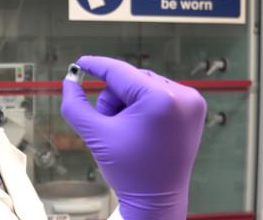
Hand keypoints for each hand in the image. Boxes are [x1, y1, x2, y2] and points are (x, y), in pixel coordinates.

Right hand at [61, 56, 205, 219]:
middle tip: (109, 124)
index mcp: (160, 100)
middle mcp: (182, 96)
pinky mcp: (194, 109)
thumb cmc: (130, 171)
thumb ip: (75, 106)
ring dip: (127, 103)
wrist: (157, 200)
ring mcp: (192, 102)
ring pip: (144, 85)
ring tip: (126, 131)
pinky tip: (141, 129)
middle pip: (131, 80)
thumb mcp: (95, 135)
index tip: (81, 63)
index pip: (120, 72)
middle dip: (114, 99)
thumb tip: (68, 82)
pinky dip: (144, 106)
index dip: (97, 66)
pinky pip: (159, 94)